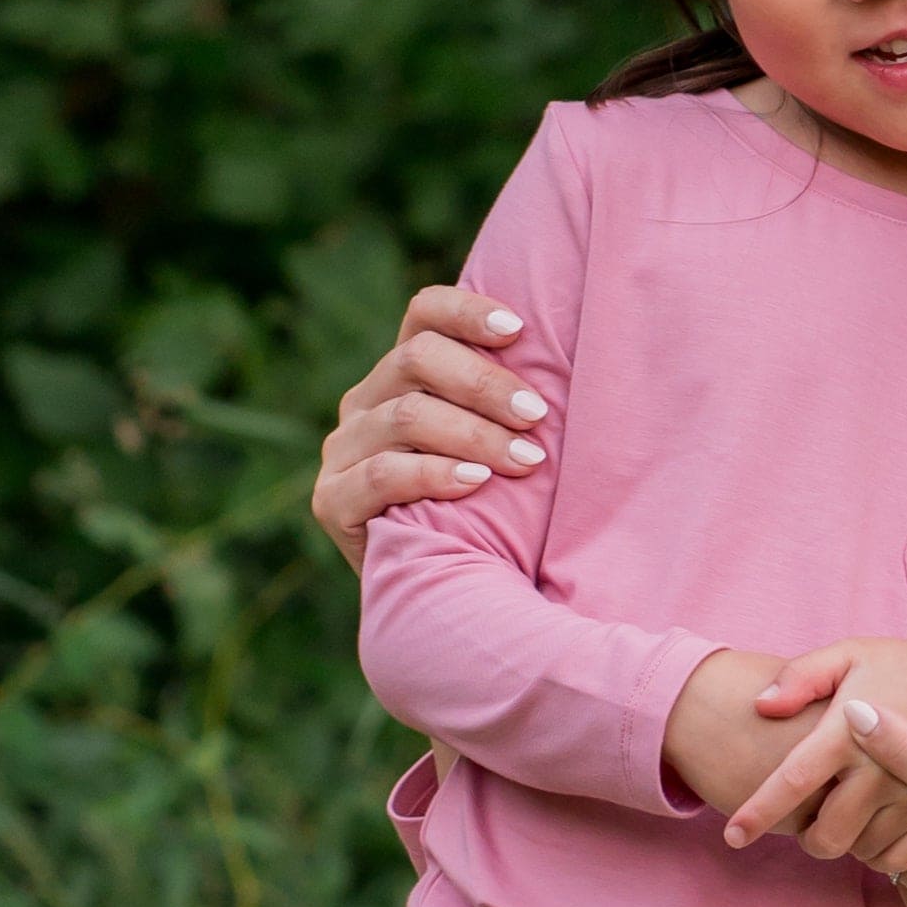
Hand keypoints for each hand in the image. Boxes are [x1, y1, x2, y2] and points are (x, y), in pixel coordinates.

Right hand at [311, 283, 549, 568]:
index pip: (423, 314)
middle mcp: (365, 402)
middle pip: (417, 358)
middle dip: (486, 385)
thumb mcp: (500, 448)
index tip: (519, 330)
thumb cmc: (491, 512)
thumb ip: (512, 405)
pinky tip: (476, 483)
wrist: (443, 594)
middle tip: (538, 417)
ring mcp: (341, 450)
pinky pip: (380, 475)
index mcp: (402, 374)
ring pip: (406, 416)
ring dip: (475, 435)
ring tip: (526, 462)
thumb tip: (576, 358)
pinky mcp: (330, 501)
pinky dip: (434, 476)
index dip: (466, 312)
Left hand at [723, 640, 906, 862]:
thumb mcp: (852, 653)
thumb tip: (762, 706)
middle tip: (809, 824)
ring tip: (849, 820)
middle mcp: (880, 772)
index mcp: (849, 731)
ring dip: (846, 844)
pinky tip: (879, 829)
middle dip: (806, 839)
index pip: (791, 783)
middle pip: (825, 837)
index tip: (733, 836)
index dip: (757, 814)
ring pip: (860, 853)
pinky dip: (880, 854)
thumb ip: (801, 675)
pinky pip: (898, 860)